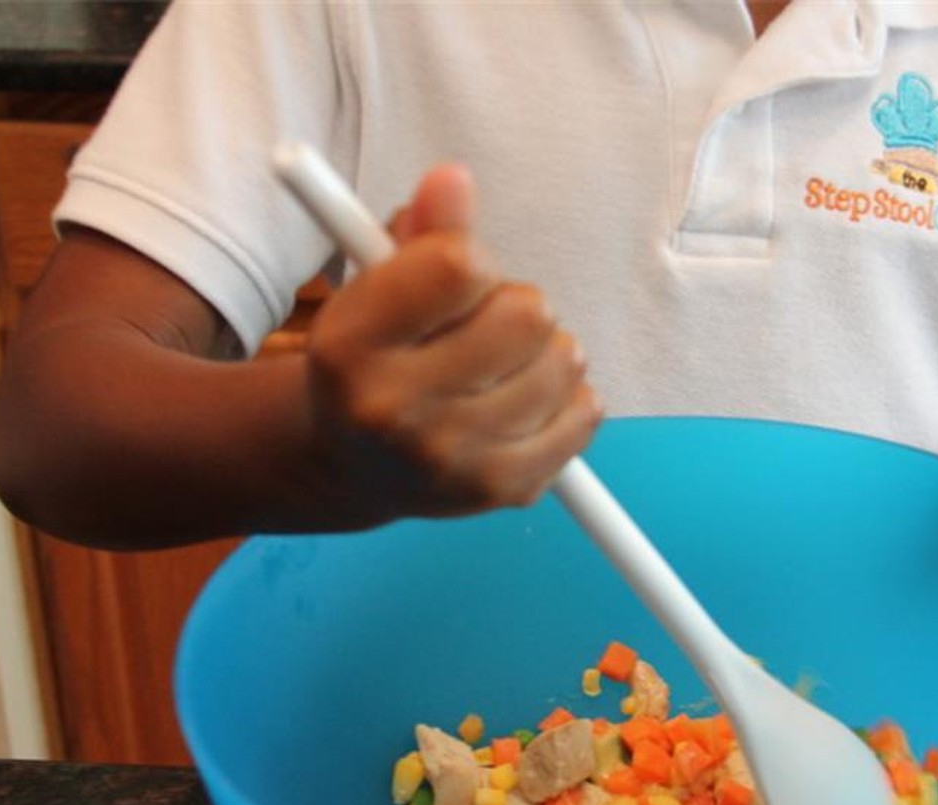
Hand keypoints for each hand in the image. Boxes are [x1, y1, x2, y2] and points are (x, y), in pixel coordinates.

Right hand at [304, 164, 601, 523]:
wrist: (354, 466)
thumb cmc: (377, 357)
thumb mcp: (376, 287)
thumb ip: (419, 232)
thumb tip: (454, 179)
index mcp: (351, 346)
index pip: (460, 265)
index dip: (472, 260)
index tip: (456, 279)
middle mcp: (394, 411)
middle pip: (528, 313)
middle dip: (515, 307)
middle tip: (485, 328)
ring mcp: (452, 459)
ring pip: (565, 361)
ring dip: (547, 352)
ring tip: (505, 366)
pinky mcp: (503, 490)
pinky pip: (586, 412)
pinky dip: (570, 397)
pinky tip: (528, 401)